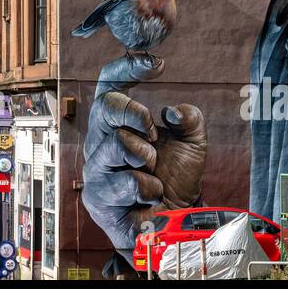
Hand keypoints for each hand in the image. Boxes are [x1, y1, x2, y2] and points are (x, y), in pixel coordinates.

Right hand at [81, 55, 206, 271]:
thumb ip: (189, 120)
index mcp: (115, 125)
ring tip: (154, 173)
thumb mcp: (191, 144)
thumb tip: (173, 112)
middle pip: (106, 110)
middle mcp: (98, 144)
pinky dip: (149, 189)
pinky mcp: (99, 201)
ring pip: (116, 145)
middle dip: (138, 119)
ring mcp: (95, 172)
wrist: (174, 224)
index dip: (126, 69)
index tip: (156, 64)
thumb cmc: (174, 178)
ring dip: (146, 158)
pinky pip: (126, 184)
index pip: (109, 87)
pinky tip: (151, 197)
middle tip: (153, 135)